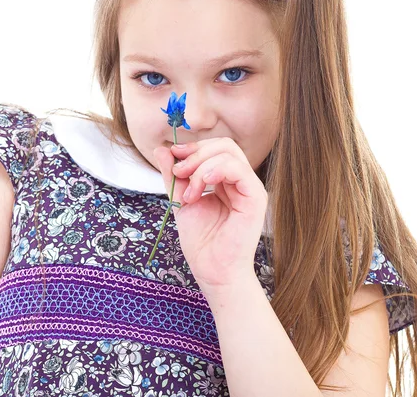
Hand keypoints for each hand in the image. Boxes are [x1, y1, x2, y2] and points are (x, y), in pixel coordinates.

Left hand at [153, 138, 266, 293]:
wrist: (213, 272)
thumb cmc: (201, 242)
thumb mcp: (180, 201)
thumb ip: (173, 176)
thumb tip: (161, 149)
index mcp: (225, 180)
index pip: (214, 148)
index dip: (193, 147)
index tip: (172, 155)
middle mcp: (240, 181)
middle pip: (223, 145)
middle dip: (196, 153)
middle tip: (178, 172)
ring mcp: (250, 188)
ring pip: (229, 153)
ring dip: (201, 166)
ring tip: (189, 192)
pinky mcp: (256, 197)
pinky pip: (238, 169)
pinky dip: (215, 170)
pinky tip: (202, 185)